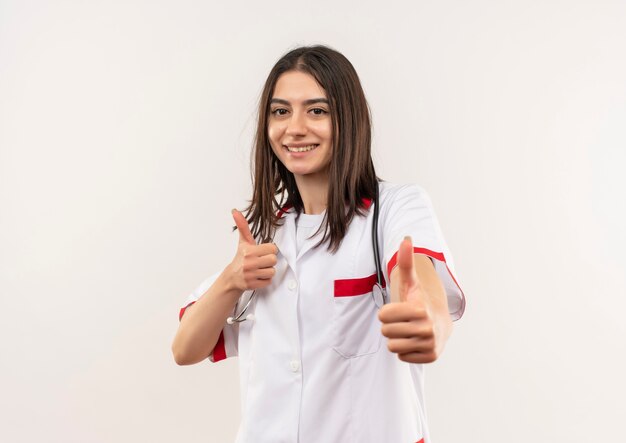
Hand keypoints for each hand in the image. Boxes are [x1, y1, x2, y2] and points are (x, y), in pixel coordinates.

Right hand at [227, 209, 277, 291]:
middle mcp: (249, 263)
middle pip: (274, 260)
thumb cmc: (241, 258)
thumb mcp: (243, 242)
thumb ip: (242, 226)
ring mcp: (250, 275)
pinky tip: (257, 276)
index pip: (272, 249)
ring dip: (267, 271)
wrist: (232, 277)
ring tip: (259, 269)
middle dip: (269, 261)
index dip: (269, 250)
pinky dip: (265, 280)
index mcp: (249, 251)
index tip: (262, 252)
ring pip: (272, 271)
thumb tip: (235, 210)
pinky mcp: (252, 285)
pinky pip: (268, 281)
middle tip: (261, 261)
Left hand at [378, 236, 437, 362]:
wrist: (441, 323)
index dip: (385, 312)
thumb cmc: (418, 300)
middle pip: (386, 332)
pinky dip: (405, 350)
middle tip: (402, 321)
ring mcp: (430, 344)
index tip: (395, 309)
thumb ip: (406, 262)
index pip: (383, 316)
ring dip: (396, 339)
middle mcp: (427, 328)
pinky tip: (414, 341)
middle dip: (391, 326)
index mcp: (420, 309)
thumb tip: (406, 239)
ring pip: (392, 347)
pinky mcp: (430, 357)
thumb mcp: (410, 282)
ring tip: (407, 331)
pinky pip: (402, 357)